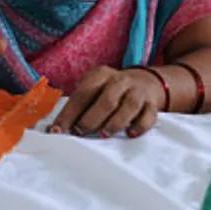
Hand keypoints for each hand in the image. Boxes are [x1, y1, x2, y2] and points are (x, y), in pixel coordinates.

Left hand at [49, 67, 164, 139]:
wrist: (146, 82)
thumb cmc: (111, 90)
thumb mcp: (95, 88)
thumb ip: (80, 104)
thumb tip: (59, 127)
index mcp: (101, 74)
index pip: (83, 93)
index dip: (69, 113)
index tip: (58, 130)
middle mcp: (121, 80)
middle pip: (106, 99)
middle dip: (91, 118)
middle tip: (80, 132)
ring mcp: (138, 92)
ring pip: (129, 106)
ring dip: (115, 122)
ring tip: (103, 135)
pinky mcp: (152, 105)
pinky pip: (148, 116)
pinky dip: (139, 126)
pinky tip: (129, 134)